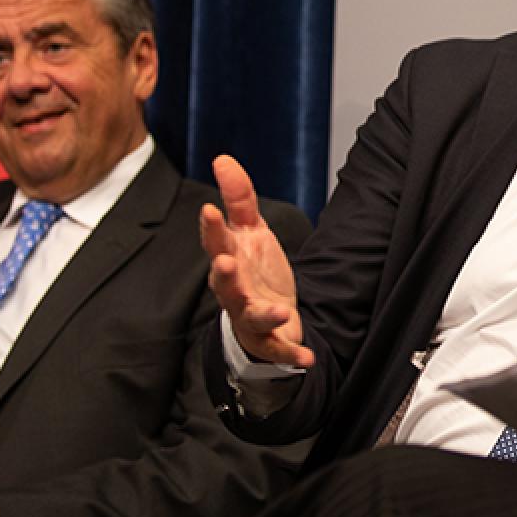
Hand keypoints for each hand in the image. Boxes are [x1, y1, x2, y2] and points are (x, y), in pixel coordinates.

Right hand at [200, 155, 313, 367]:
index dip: (212, 228)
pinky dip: (292, 354)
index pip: (217, 242)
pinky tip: (307, 358)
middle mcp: (234, 290)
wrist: (268, 318)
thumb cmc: (253, 271)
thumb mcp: (251, 231)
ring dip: (260, 314)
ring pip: (248, 316)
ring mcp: (250, 317)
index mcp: (229, 259)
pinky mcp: (270, 340)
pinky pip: (279, 349)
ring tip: (274, 311)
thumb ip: (239, 197)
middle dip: (224, 274)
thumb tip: (221, 158)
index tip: (210, 209)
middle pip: (224, 283)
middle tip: (225, 262)